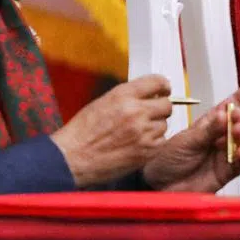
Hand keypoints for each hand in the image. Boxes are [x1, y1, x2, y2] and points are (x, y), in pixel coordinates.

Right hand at [49, 75, 171, 186]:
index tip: (164, 90)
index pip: (158, 82)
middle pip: (167, 105)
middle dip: (160, 108)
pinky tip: (138, 144)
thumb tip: (148, 95)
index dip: (163, 86)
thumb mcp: (104, 102)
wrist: (73, 157)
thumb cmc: (83, 132)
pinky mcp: (146, 151)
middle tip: (151, 114)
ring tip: (137, 133)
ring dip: (155, 127)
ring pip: (164, 125)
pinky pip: (161, 142)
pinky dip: (153, 143)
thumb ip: (128, 96)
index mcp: (123, 95)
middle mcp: (136, 112)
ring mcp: (143, 133)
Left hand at [142, 75, 239, 192]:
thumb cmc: (168, 159)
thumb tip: (224, 114)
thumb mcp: (187, 140)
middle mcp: (221, 136)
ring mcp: (225, 154)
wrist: (159, 185)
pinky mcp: (226, 172)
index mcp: (210, 123)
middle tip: (235, 116)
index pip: (232, 104)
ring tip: (237, 130)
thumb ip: (208, 130)